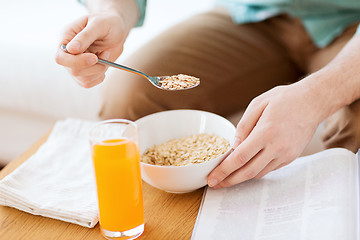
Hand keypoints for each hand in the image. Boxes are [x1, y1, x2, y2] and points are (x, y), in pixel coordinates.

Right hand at [55, 12, 129, 87]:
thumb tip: (71, 49)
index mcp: (65, 38)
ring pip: (82, 79)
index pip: (61, 58)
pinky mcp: (84, 72)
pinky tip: (105, 64)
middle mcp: (67, 53)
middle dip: (93, 66)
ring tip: (106, 55)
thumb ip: (85, 36)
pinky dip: (100, 76)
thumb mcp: (98, 24)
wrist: (117, 30)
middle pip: (73, 71)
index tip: (94, 57)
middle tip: (106, 54)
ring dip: (99, 70)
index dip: (76, 61)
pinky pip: (88, 83)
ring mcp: (75, 64)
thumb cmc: (107, 22)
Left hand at [207, 82, 323, 187]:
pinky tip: (245, 167)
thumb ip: (243, 126)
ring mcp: (286, 154)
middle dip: (229, 181)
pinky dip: (255, 170)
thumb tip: (233, 146)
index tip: (212, 178)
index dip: (223, 171)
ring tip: (227, 177)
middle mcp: (276, 147)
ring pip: (258, 173)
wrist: (312, 102)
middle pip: (248, 172)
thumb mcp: (258, 104)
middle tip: (215, 184)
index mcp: (265, 132)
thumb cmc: (284, 99)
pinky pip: (269, 169)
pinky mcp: (291, 157)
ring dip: (241, 177)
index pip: (239, 158)